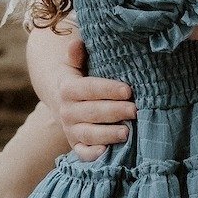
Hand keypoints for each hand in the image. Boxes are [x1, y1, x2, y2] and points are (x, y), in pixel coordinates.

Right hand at [54, 38, 135, 161]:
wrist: (62, 99)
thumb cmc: (80, 77)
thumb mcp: (76, 63)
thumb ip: (77, 54)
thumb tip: (77, 42)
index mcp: (68, 88)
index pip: (87, 89)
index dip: (107, 89)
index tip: (128, 90)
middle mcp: (67, 111)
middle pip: (91, 112)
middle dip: (113, 112)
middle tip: (135, 110)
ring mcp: (70, 129)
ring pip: (88, 134)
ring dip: (107, 134)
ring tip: (127, 132)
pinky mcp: (75, 144)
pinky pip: (82, 153)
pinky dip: (93, 154)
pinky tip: (107, 152)